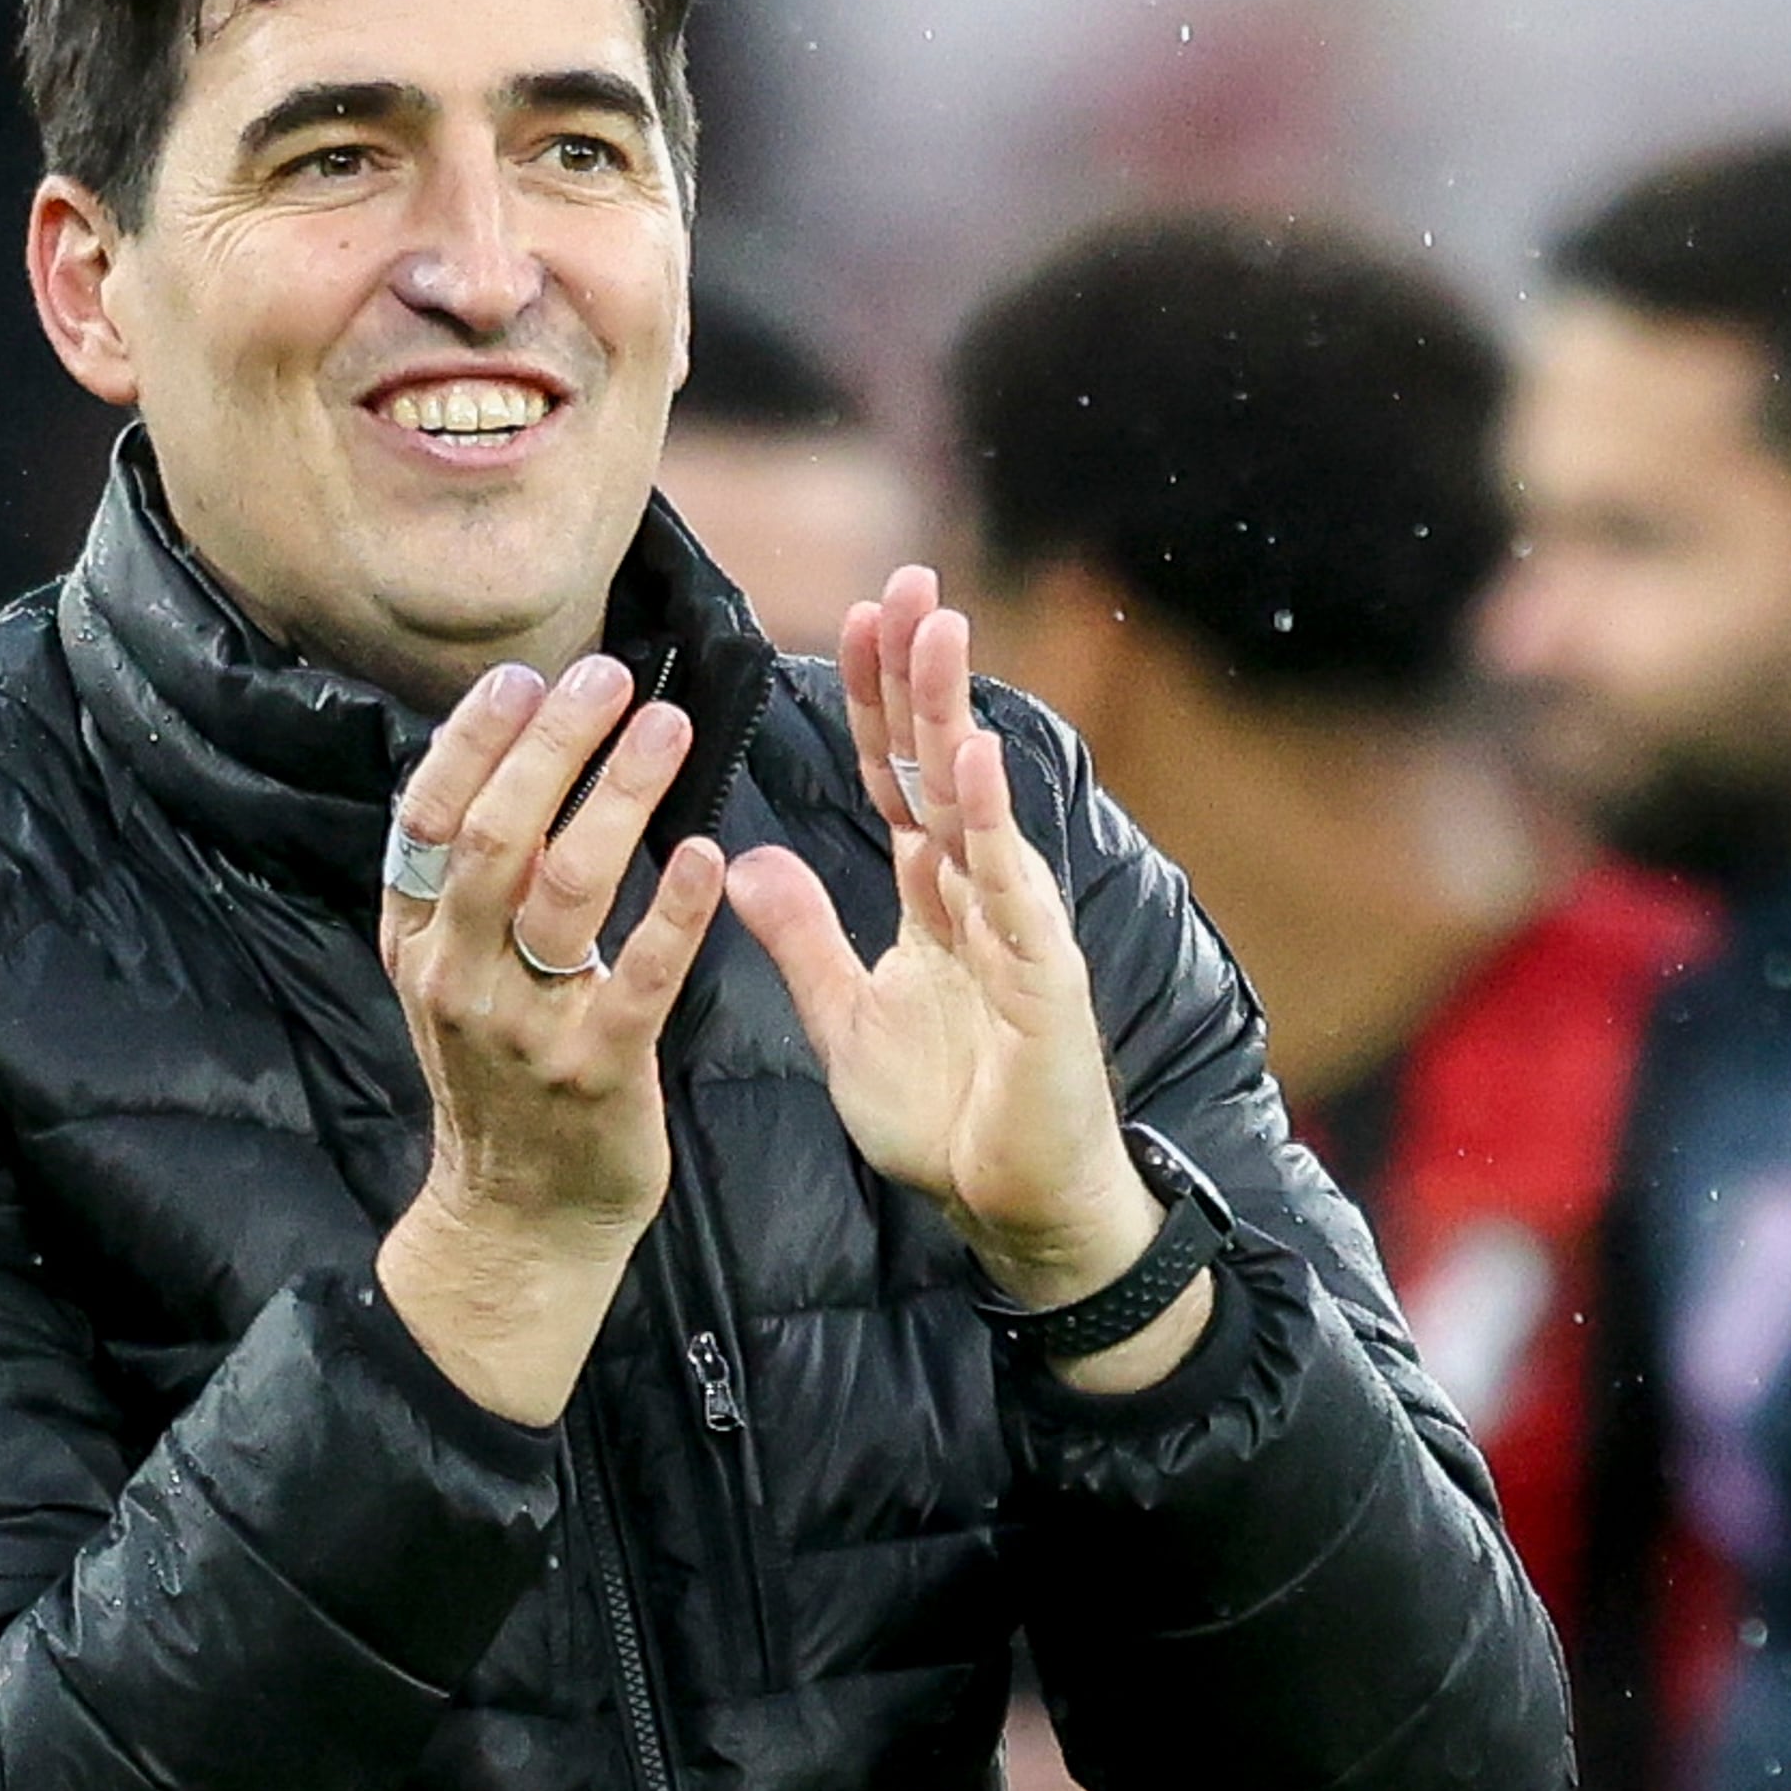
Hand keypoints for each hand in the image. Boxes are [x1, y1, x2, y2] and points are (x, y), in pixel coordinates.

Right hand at [373, 654, 728, 1423]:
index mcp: (417, 941)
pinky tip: (709, 857)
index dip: (474, 738)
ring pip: (565, 890)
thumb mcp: (451, 976)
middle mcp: (458, 976)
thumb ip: (466, 884)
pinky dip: (675, 915)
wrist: (520, 1218)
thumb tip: (509, 753)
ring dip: (619, 797)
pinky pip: (637, 980)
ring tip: (669, 729)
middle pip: (498, 834)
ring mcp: (523, 1027)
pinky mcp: (596, 1072)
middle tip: (611, 677)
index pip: (428, 816)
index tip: (525, 676)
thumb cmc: (503, 1076)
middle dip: (555, 743)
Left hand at [724, 570, 1202, 1387]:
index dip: (879, 700)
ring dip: (957, 716)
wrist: (1011, 1211)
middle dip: (923, 674)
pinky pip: (1012, 893)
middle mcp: (980, 897)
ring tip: (940, 629)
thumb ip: (805, 937)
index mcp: (935, 899)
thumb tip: (748, 861)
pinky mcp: (1042, 985)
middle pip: (943, 765)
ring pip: (980, 806)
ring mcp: (1016, 933)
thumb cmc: (945, 1119)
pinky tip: (975, 762)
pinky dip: (994, 825)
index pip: (900, 777)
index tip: (861, 615)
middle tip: (908, 579)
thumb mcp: (847, 1018)